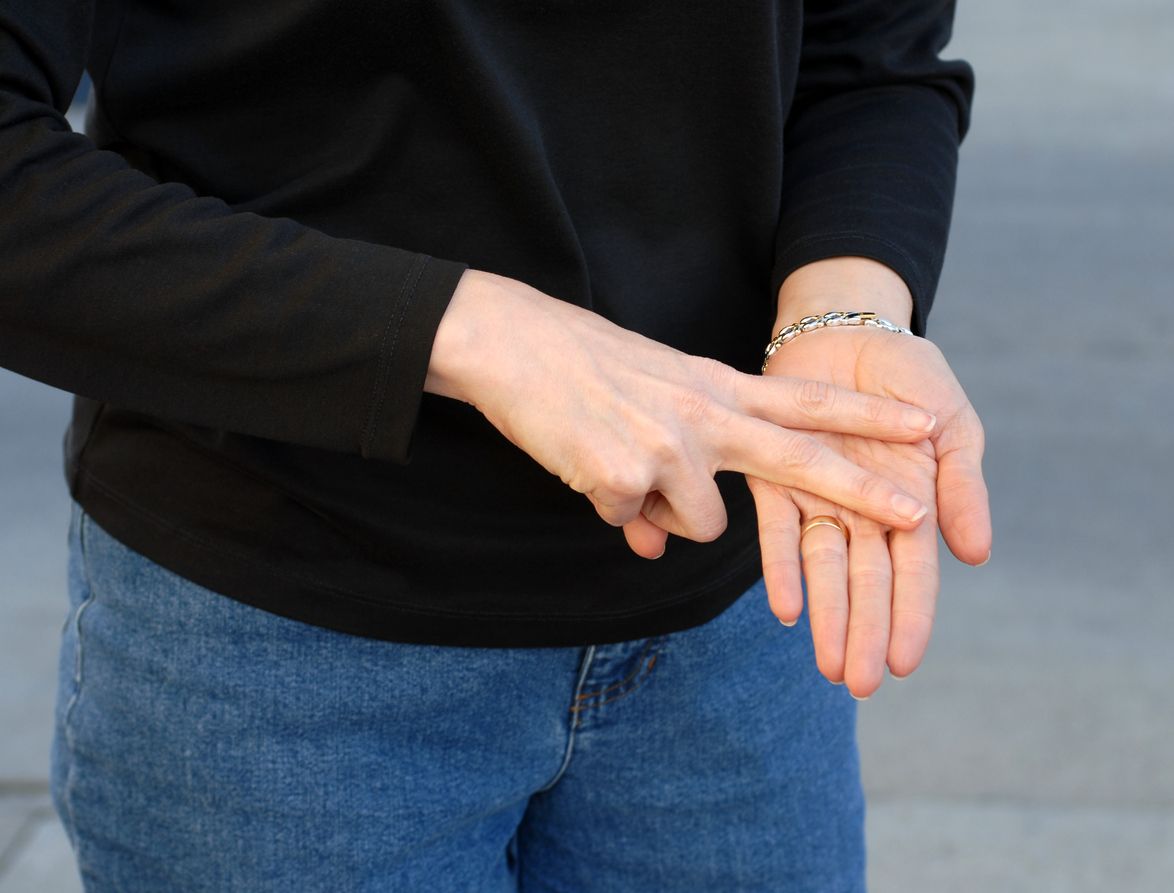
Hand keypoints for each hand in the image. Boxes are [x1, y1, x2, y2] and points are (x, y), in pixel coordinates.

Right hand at [425, 270, 938, 557]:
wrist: (513, 345)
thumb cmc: (579, 368)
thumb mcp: (646, 400)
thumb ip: (673, 469)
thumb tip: (660, 545)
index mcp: (716, 385)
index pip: (807, 401)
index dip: (867, 416)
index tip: (923, 424)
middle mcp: (706, 413)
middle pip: (801, 457)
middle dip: (863, 489)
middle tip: (915, 514)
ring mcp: (671, 444)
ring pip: (701, 526)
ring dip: (665, 516)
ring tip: (619, 467)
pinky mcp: (630, 475)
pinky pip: (636, 526)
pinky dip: (612, 511)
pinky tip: (586, 465)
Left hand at [750, 325, 990, 697]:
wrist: (846, 328)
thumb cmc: (907, 377)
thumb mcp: (950, 424)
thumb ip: (962, 485)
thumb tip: (978, 554)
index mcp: (912, 500)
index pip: (913, 571)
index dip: (910, 615)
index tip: (904, 662)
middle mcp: (862, 508)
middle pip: (865, 580)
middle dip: (862, 632)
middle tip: (856, 683)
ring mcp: (818, 495)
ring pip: (823, 565)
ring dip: (825, 614)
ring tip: (824, 662)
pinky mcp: (775, 473)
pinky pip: (777, 528)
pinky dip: (780, 565)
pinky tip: (784, 606)